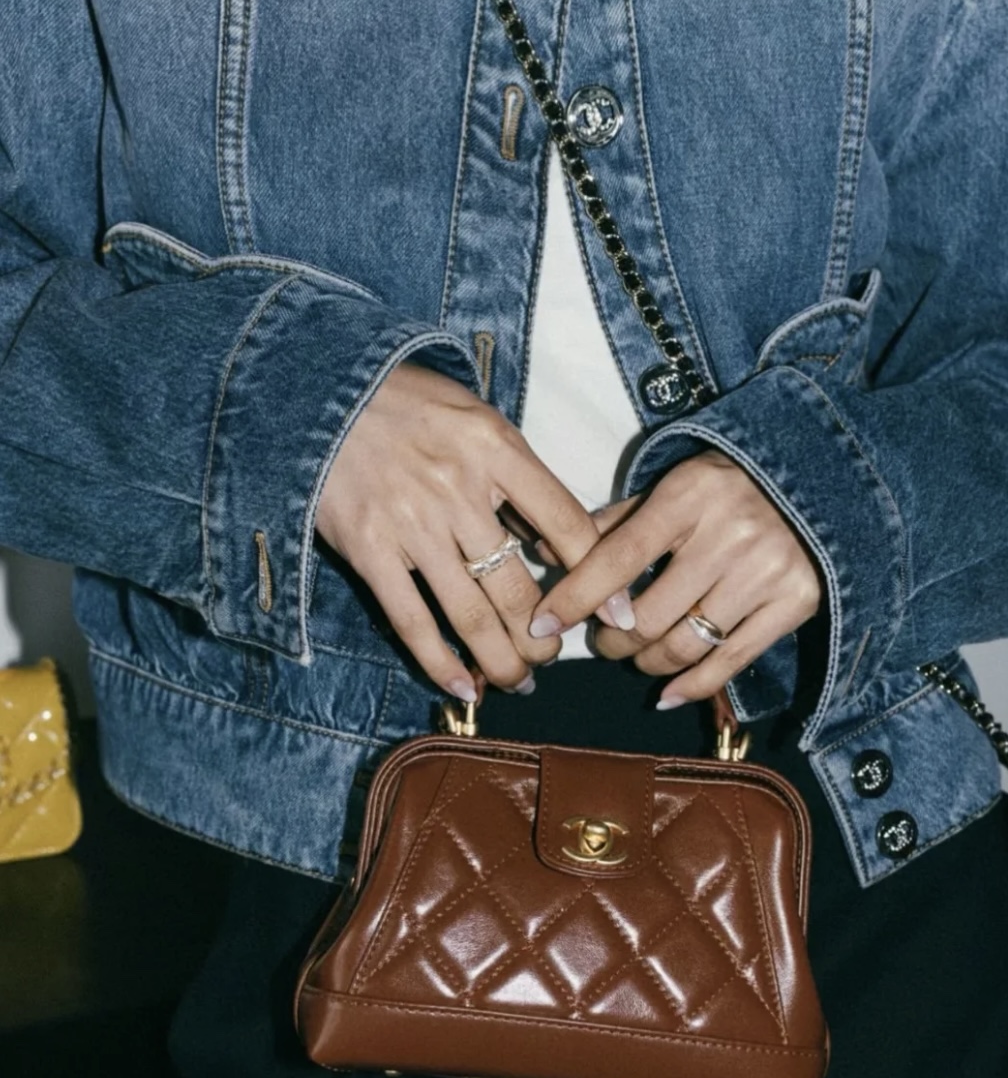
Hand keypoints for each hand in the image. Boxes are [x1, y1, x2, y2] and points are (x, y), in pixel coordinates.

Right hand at [316, 363, 600, 697]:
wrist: (318, 391)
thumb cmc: (408, 405)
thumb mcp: (477, 420)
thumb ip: (518, 478)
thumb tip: (559, 546)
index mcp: (496, 449)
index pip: (566, 525)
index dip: (599, 578)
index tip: (618, 615)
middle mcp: (458, 488)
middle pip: (519, 586)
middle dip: (544, 638)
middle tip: (552, 659)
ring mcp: (411, 523)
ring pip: (472, 614)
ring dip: (502, 660)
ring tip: (518, 680)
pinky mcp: (368, 549)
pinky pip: (411, 620)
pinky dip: (439, 662)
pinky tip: (463, 686)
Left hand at [528, 453, 822, 704]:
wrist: (820, 479)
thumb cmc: (730, 485)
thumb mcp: (673, 486)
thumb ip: (614, 522)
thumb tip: (546, 550)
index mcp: (690, 495)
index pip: (618, 560)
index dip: (575, 597)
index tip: (542, 623)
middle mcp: (731, 534)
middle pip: (649, 615)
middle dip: (614, 640)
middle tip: (604, 642)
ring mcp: (766, 572)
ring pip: (684, 644)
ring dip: (648, 662)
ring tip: (637, 656)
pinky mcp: (796, 602)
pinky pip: (730, 662)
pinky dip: (692, 687)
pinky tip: (667, 693)